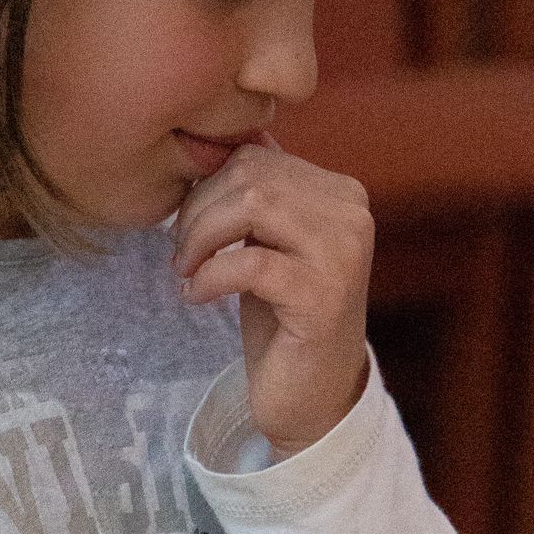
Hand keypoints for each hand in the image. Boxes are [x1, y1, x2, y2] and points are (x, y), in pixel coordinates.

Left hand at [172, 139, 371, 456]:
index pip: (259, 156)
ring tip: (186, 270)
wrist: (313, 396)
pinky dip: (209, 277)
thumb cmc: (283, 317)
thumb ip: (256, 192)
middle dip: (199, 212)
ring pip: (254, 206)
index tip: (187, 226)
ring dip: (201, 239)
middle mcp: (352, 213)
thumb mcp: (268, 243)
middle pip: (253, 176)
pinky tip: (197, 295)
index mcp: (342, 192)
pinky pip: (250, 262)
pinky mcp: (324, 295)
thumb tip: (214, 137)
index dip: (207, 186)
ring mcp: (343, 253)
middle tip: (180, 253)